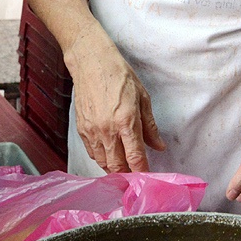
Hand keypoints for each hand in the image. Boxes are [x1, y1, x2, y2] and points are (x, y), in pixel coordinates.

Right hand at [66, 35, 166, 172]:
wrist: (91, 63)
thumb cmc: (119, 76)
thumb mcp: (142, 98)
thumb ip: (150, 126)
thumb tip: (158, 146)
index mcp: (126, 121)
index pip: (135, 157)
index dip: (143, 171)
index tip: (148, 177)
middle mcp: (107, 130)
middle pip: (117, 166)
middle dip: (128, 175)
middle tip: (136, 176)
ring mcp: (92, 131)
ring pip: (103, 163)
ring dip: (114, 169)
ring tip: (124, 169)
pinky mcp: (82, 130)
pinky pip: (92, 153)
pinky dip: (102, 159)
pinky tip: (109, 156)